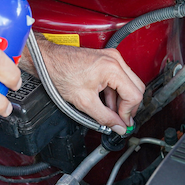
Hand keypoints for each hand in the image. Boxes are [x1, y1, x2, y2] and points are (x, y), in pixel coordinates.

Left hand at [28, 35, 144, 134]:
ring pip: (128, 84)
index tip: (122, 123)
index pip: (134, 95)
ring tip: (109, 112)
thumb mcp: (84, 102)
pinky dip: (114, 92)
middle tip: (120, 120)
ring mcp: (112, 58)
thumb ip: (105, 117)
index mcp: (112, 68)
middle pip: (136, 88)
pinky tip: (105, 102)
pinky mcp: (106, 60)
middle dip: (128, 107)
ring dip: (121, 100)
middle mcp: (115, 60)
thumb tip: (118, 126)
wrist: (48, 60)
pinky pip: (119, 78)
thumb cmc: (60, 73)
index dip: (128, 113)